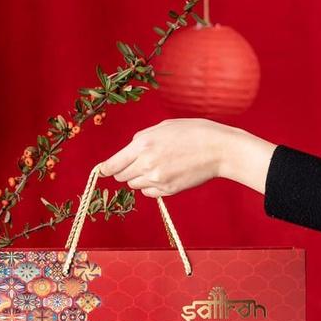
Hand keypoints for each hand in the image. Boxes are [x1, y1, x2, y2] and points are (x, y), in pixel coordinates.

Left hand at [98, 118, 276, 197]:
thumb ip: (141, 140)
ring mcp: (157, 179)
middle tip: (138, 163)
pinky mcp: (168, 190)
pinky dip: (152, 186)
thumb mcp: (162, 127)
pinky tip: (166, 174)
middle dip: (125, 170)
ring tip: (158, 165)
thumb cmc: (193, 132)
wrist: (219, 149)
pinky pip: (149, 192)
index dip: (105, 169)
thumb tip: (127, 152)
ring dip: (140, 178)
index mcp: (143, 144)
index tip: (102, 171)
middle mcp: (146, 164)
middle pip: (122, 176)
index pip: (113, 164)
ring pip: (135, 185)